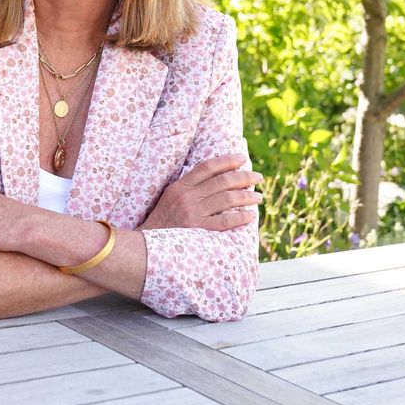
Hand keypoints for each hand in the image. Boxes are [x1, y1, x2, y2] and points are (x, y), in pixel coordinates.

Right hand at [139, 154, 261, 231]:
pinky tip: (250, 215)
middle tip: (258, 178)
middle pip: (222, 181)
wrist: (145, 245)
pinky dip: (240, 217)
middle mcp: (187, 197)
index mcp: (180, 186)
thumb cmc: (161, 222)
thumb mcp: (169, 198)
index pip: (208, 167)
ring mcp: (193, 213)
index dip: (227, 161)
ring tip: (258, 197)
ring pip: (227, 199)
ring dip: (247, 197)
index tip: (242, 159)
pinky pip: (225, 221)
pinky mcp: (198, 230)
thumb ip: (189, 188)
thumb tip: (216, 180)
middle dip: (244, 177)